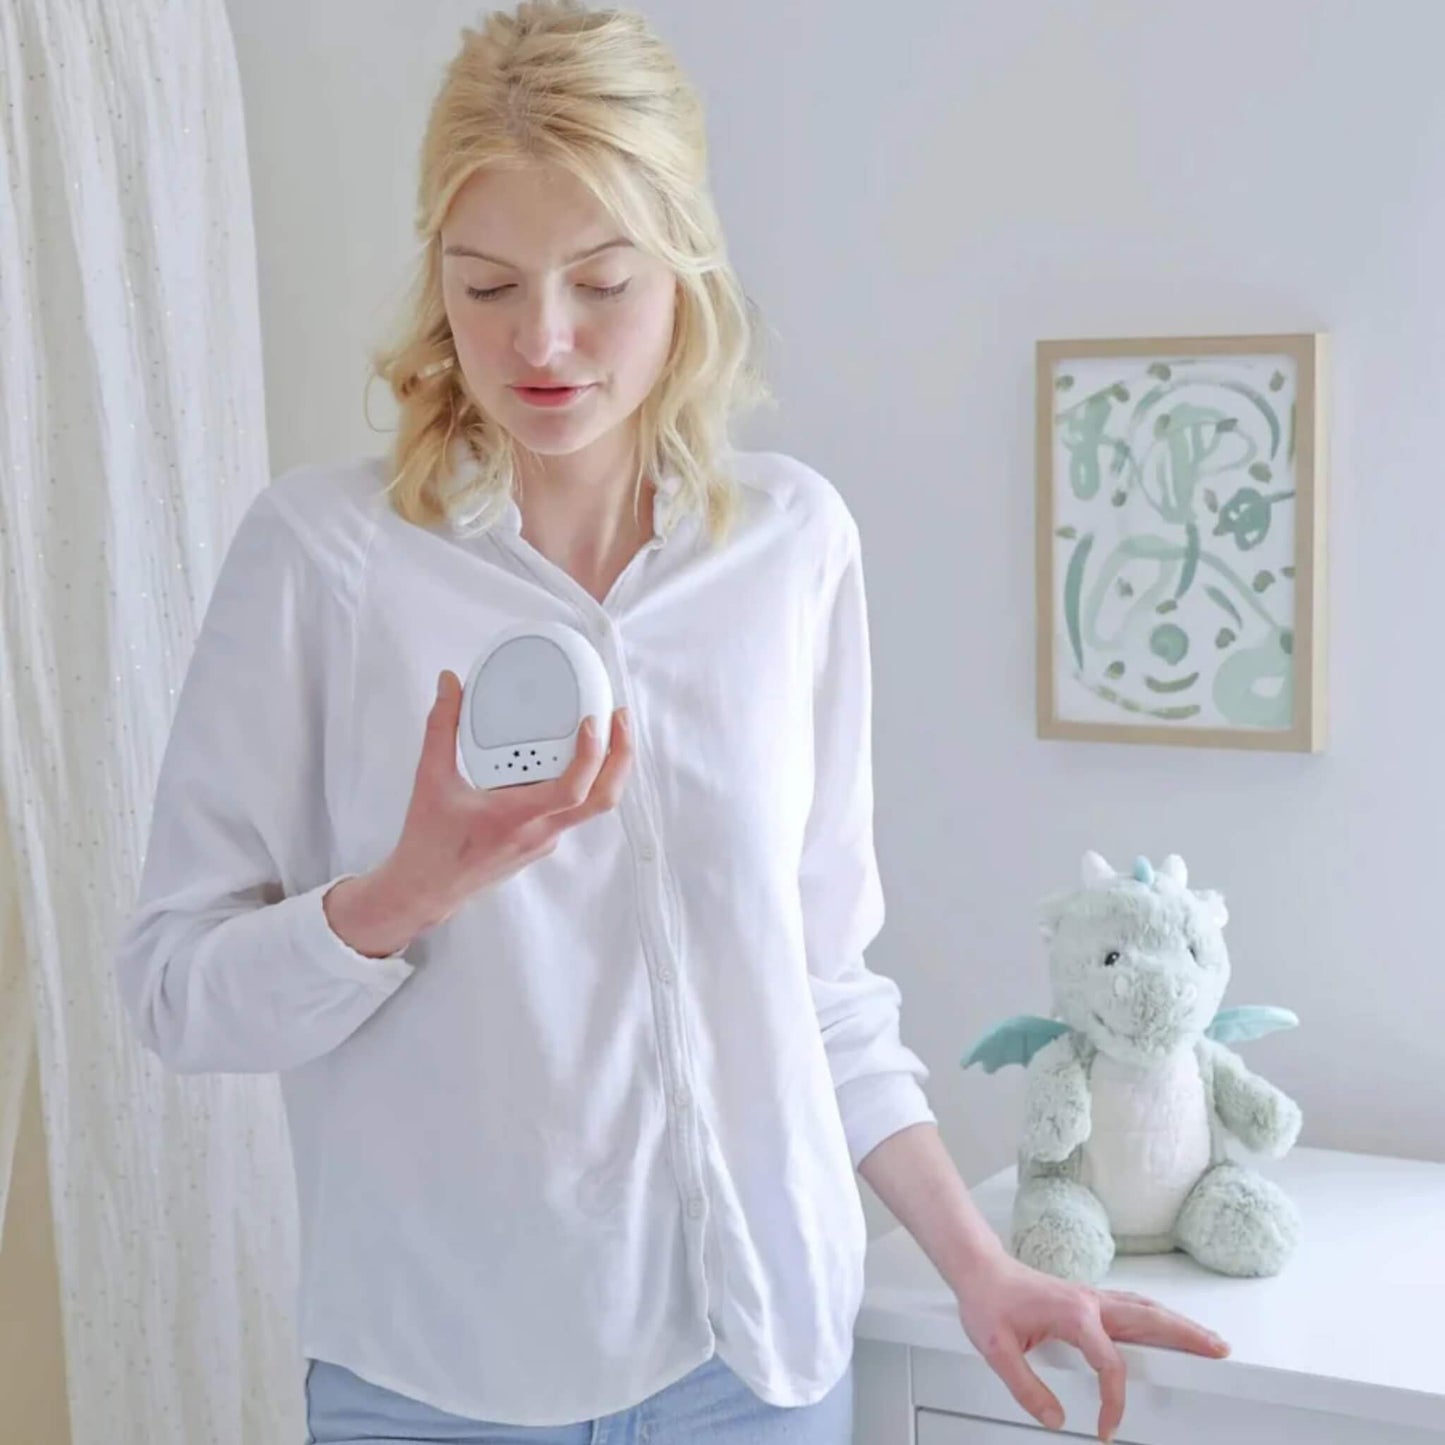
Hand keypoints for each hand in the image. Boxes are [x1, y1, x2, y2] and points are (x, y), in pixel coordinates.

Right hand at [374, 669, 632, 935]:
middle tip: (620, 717)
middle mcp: (540, 831)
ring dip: (606, 768)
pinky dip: (582, 781)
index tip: (593, 722)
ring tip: (605, 730)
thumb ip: (440, 727)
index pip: (571, 790)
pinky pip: (572, 809)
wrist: (427, 891)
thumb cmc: (429, 843)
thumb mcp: (430, 779)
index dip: (590, 756)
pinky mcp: (541, 842)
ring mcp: (545, 840)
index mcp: (516, 817)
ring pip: (592, 805)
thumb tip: (449, 684)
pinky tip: (569, 756)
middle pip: (602, 799)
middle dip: (620, 756)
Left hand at [955, 1251, 1229, 1441]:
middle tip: (1219, 1352)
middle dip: (1187, 1336)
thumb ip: (1027, 1388)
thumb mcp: (997, 1350)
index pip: (1110, 1364)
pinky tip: (1164, 1328)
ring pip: (1145, 1309)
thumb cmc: (987, 1301)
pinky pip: (1132, 1307)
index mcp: (1073, 1315)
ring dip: (1178, 1325)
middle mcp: (1089, 1302)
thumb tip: (1056, 1419)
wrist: (979, 1269)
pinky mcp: (1087, 1299)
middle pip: (1150, 1319)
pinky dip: (1156, 1318)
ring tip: (1207, 1341)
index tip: (1106, 1428)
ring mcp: (1091, 1297)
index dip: (1114, 1402)